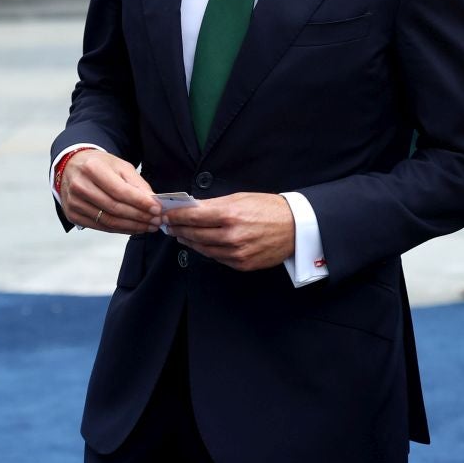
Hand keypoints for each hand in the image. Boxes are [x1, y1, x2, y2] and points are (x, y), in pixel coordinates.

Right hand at [59, 149, 160, 234]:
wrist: (72, 166)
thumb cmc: (99, 165)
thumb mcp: (120, 165)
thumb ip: (136, 183)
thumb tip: (152, 202)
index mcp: (92, 168)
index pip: (120, 191)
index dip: (140, 202)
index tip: (157, 209)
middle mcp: (80, 186)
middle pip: (114, 208)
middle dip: (139, 216)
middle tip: (156, 221)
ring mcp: (74, 202)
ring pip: (108, 221)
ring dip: (132, 226)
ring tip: (148, 226)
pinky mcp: (72, 215)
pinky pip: (100, 227)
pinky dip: (119, 229)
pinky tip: (133, 228)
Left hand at [164, 191, 296, 270]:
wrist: (296, 226)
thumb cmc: (269, 208)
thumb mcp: (241, 198)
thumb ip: (215, 204)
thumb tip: (192, 207)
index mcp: (230, 215)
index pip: (193, 216)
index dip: (176, 216)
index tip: (167, 214)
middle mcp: (231, 236)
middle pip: (194, 234)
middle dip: (179, 229)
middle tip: (169, 225)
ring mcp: (237, 252)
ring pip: (203, 249)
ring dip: (189, 242)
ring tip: (182, 235)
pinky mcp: (242, 264)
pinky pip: (217, 258)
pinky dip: (207, 251)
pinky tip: (201, 244)